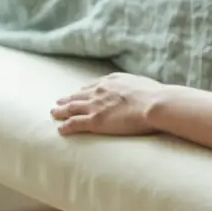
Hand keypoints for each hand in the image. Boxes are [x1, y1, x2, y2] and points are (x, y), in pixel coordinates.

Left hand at [51, 73, 166, 135]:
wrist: (155, 103)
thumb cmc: (157, 96)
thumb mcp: (145, 84)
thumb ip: (138, 87)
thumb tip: (145, 92)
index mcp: (113, 81)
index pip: (93, 85)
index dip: (84, 90)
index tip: (79, 93)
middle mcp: (100, 91)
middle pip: (78, 95)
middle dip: (68, 99)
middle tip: (59, 101)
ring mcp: (96, 106)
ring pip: (71, 108)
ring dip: (61, 110)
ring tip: (54, 113)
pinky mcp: (94, 121)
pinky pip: (74, 123)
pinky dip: (65, 126)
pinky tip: (60, 129)